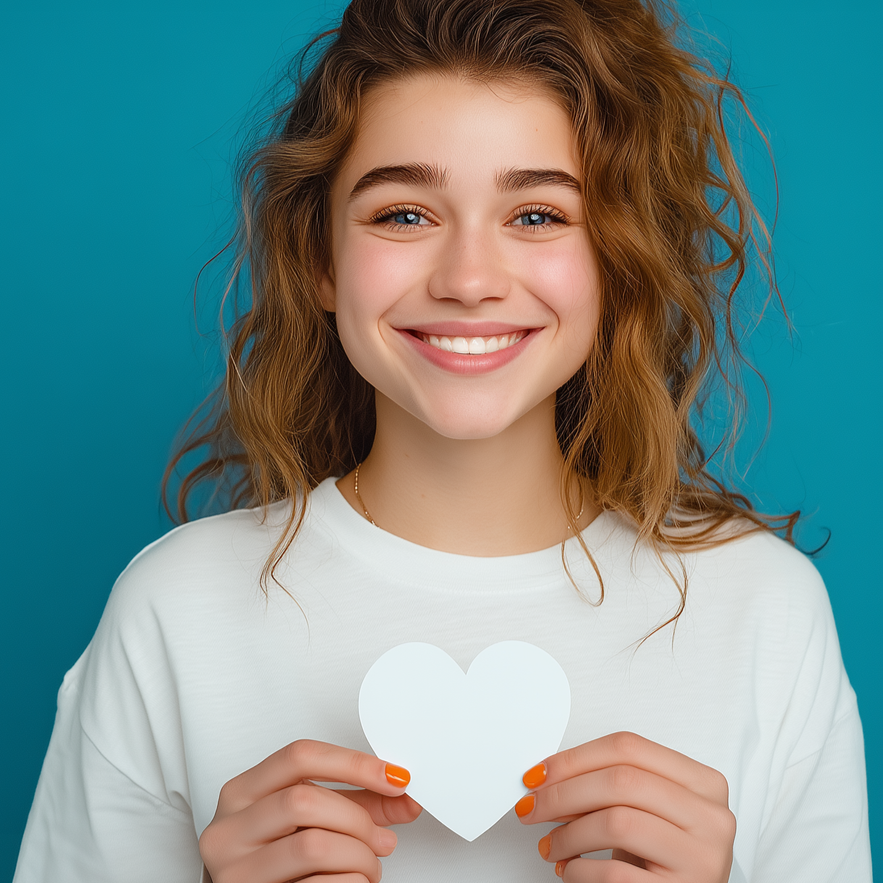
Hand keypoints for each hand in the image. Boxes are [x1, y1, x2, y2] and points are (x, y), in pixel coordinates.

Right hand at [199, 739, 421, 882]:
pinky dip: (350, 882)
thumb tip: (407, 796)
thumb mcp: (310, 821)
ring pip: (313, 845)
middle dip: (357, 819)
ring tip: (369, 865)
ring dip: (358, 856)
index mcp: (242, 793)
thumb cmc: (277, 862)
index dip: (353, 763)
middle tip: (382, 838)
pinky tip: (354, 881)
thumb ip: (357, 803)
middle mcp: (229, 829)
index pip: (299, 756)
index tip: (394, 778)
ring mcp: (235, 871)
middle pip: (305, 800)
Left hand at [515, 731, 735, 881]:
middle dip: (563, 793)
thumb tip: (547, 776)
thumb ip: (610, 784)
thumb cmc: (661, 856)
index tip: (539, 774)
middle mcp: (711, 817)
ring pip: (617, 822)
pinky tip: (570, 870)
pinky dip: (580, 871)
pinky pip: (615, 873)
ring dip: (568, 834)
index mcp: (703, 782)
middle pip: (620, 781)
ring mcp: (703, 858)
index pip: (628, 747)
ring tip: (550, 845)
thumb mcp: (646, 810)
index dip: (575, 758)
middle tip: (531, 806)